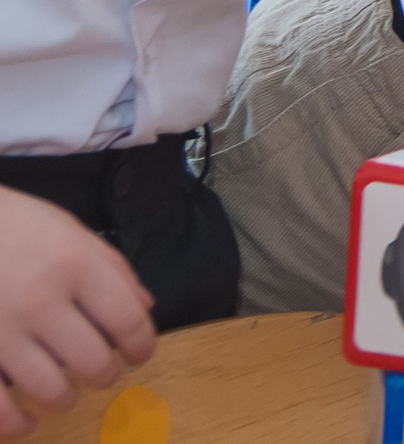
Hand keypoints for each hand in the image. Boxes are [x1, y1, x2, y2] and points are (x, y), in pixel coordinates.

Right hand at [0, 186, 155, 435]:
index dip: (141, 345)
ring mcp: (1, 330)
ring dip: (64, 398)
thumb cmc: (11, 224)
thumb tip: (145, 308)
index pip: (127, 319)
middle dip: (103, 374)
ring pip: (50, 389)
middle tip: (99, 372)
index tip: (139, 355)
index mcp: (75, 264)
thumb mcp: (67, 228)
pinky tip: (24, 422)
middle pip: (92, 360)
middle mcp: (41, 299)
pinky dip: (14, 424)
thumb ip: (110, 267)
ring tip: (62, 394)